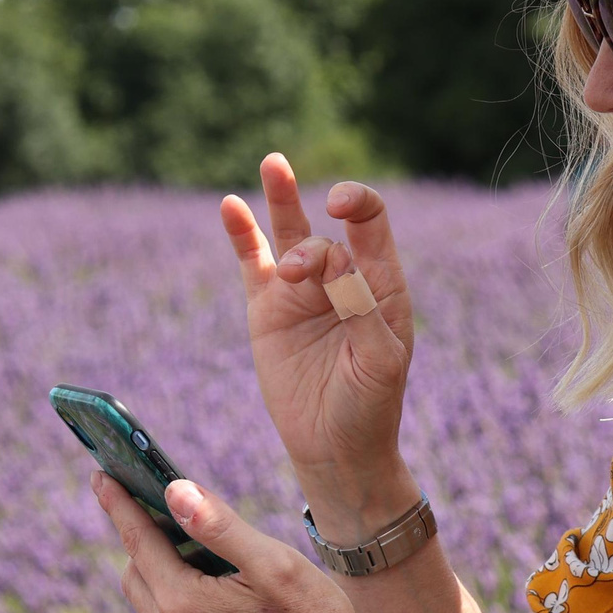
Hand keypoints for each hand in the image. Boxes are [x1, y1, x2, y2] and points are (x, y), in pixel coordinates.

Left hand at [90, 470, 392, 612]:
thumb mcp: (273, 563)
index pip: (138, 541)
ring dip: (165, 573)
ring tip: (203, 550)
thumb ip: (219, 525)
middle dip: (143, 539)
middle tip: (166, 511)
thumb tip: (174, 491)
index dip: (119, 504)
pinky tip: (222, 593)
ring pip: (154, 605)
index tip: (101, 475)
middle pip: (136, 574)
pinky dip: (183, 603)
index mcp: (184, 604)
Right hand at [220, 155, 416, 524]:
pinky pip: (252, 262)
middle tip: (303, 232)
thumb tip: (332, 259)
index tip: (339, 207)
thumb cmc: (371, 406)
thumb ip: (360, 307)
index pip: (370, 223)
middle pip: (326, 223)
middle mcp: (341, 277)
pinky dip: (242, 234)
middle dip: (312, 219)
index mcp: (380, 283)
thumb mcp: (379, 360)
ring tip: (274, 163)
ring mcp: (301, 291)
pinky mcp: (267, 309)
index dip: (357, 204)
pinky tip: (232, 207)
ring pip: (289, 232)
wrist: (336, 450)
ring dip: (281, 196)